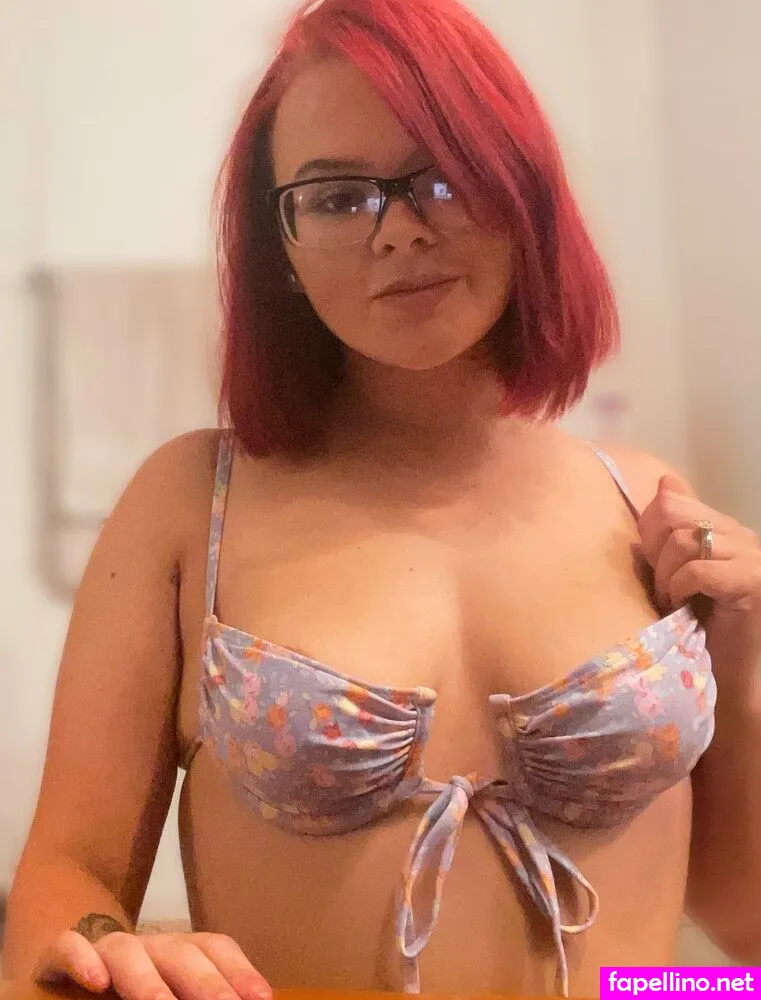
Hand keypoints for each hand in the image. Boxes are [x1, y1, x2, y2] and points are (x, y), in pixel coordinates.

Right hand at [34, 927, 271, 999]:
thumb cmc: (127, 986)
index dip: (239, 971)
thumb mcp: (169, 991)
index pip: (214, 949)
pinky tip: (97, 981)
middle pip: (180, 953)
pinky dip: (82, 960)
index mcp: (177, 952)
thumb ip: (198, 995)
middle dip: (205, 983)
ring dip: (147, 982)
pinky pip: (70, 946)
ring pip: (128, 952)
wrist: (63, 960)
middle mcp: (146, 946)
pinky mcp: (58, 956)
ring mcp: (103, 949)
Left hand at [638, 474, 760, 694]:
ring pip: (684, 542)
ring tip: (672, 600)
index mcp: (724, 528)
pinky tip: (683, 607)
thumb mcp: (673, 571)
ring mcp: (752, 556)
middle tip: (662, 587)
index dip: (650, 534)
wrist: (725, 675)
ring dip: (666, 576)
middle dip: (655, 553)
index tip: (654, 568)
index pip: (671, 502)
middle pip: (674, 515)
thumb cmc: (696, 626)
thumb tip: (664, 482)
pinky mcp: (753, 581)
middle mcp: (742, 535)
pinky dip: (680, 589)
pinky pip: (698, 569)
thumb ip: (669, 530)